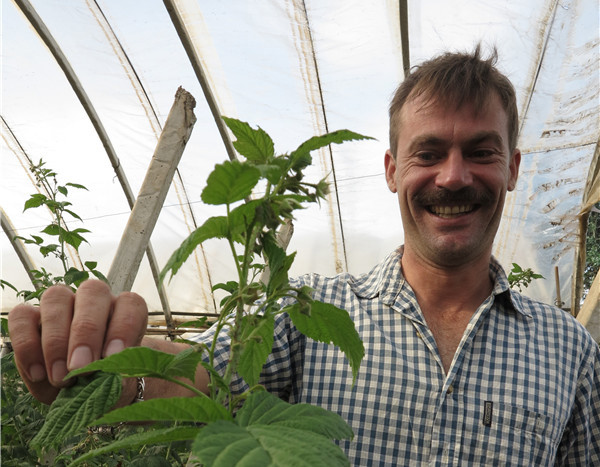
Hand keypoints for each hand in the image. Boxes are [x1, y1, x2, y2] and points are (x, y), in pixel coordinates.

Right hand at [8, 280, 147, 404]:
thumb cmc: (106, 381)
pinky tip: (38, 374)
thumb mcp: (116, 381)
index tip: (113, 357)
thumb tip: (101, 374)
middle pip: (92, 292)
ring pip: (56, 297)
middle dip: (86, 332)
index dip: (123, 327)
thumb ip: (113, 373)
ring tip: (60, 378)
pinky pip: (21, 316)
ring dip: (56, 340)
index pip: (130, 304)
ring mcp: (62, 304)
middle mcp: (95, 299)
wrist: (85, 393)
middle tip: (81, 369)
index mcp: (124, 310)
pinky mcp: (30, 316)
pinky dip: (27, 345)